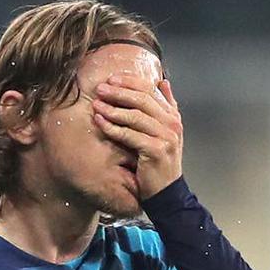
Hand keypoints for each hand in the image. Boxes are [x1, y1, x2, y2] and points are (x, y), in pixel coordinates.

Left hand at [92, 74, 183, 198]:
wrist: (166, 190)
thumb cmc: (159, 161)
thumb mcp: (165, 132)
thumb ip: (165, 107)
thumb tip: (162, 82)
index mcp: (173, 116)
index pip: (152, 91)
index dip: (131, 82)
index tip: (112, 78)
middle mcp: (172, 124)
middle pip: (143, 100)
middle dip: (120, 92)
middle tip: (101, 88)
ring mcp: (165, 137)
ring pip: (136, 116)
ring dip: (113, 109)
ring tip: (96, 103)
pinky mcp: (155, 150)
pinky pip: (130, 135)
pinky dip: (113, 127)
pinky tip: (100, 122)